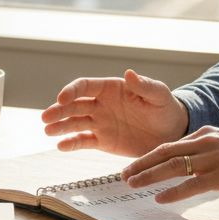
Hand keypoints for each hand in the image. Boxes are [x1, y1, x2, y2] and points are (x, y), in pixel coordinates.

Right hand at [42, 69, 188, 156]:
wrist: (172, 133)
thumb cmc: (166, 108)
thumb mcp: (159, 95)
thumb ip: (144, 86)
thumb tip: (129, 73)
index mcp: (111, 89)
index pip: (85, 86)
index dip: (71, 91)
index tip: (62, 99)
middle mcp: (101, 104)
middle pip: (74, 105)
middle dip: (59, 110)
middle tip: (46, 118)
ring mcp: (100, 123)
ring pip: (75, 123)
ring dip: (60, 126)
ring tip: (48, 131)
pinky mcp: (103, 141)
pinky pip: (83, 141)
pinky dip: (71, 143)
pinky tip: (61, 146)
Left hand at [121, 126, 218, 203]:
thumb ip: (209, 149)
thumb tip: (192, 161)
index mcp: (206, 134)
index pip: (171, 144)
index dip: (150, 155)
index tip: (135, 165)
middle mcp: (206, 143)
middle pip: (165, 152)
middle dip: (141, 164)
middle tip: (124, 174)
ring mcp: (213, 159)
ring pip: (173, 166)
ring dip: (150, 176)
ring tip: (133, 184)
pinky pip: (191, 184)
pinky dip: (173, 191)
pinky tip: (161, 198)